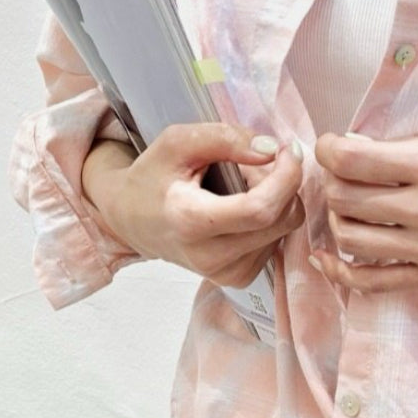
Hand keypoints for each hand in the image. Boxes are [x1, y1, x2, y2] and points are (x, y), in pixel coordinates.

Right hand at [82, 122, 304, 288]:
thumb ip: (224, 138)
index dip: (286, 176)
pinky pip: (276, 242)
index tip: (287, 150)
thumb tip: (272, 149)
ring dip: (275, 199)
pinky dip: (269, 218)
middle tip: (252, 164)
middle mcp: (211, 257)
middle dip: (280, 182)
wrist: (131, 220)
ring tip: (241, 186)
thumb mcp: (177, 143)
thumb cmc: (153, 177)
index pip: (260, 208)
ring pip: (284, 229)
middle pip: (281, 218)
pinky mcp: (238, 279)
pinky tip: (241, 209)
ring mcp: (226, 273)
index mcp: (191, 222)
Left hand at [311, 129, 417, 292]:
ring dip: (339, 220)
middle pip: (344, 198)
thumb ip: (408, 147)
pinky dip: (340, 270)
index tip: (330, 148)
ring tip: (350, 209)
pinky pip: (369, 280)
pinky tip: (329, 257)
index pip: (352, 161)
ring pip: (350, 238)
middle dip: (333, 183)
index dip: (328, 151)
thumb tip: (355, 149)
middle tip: (343, 177)